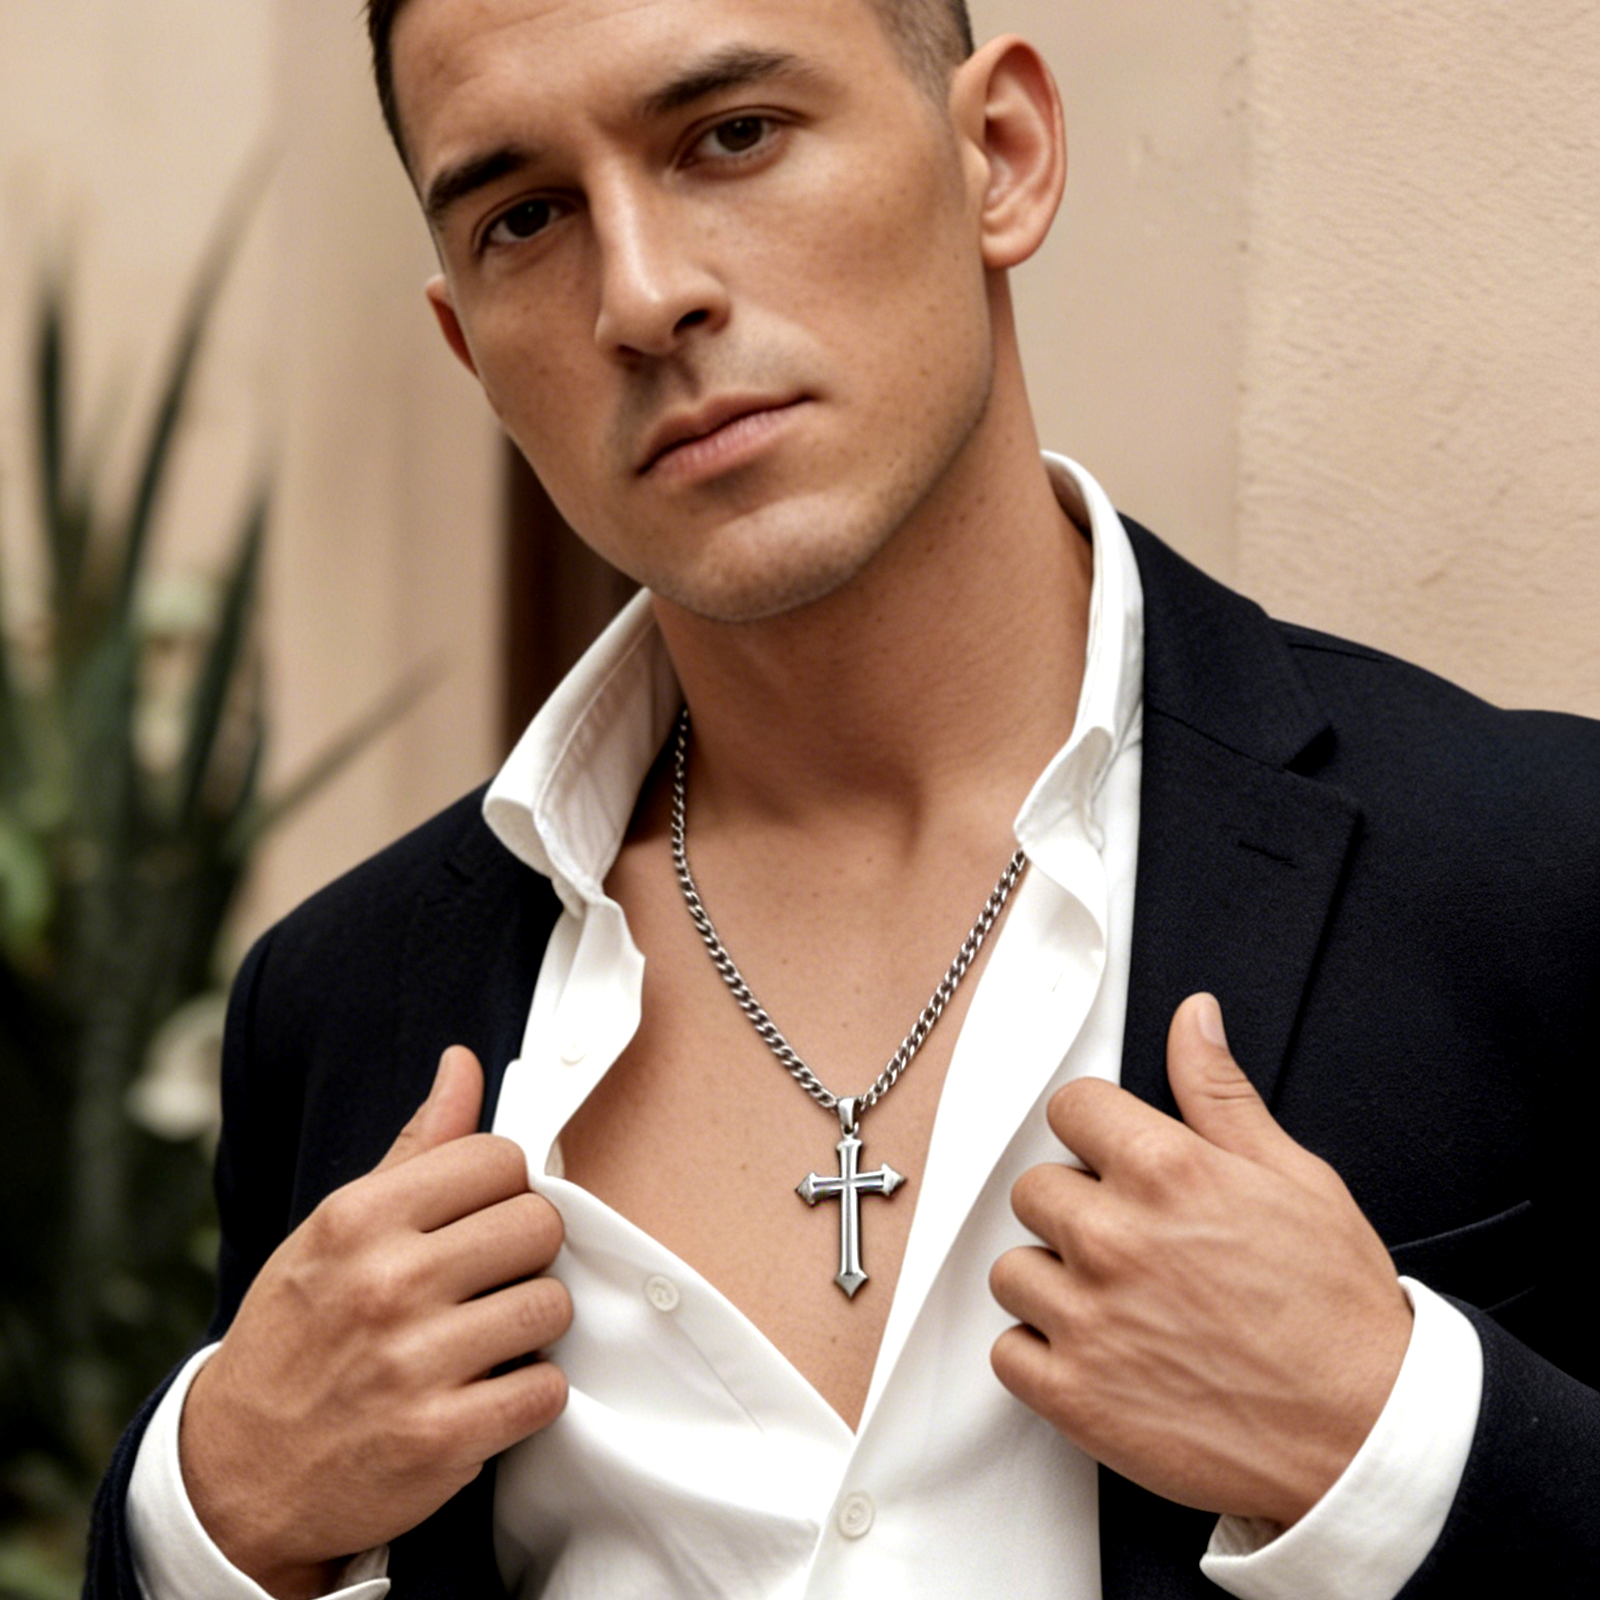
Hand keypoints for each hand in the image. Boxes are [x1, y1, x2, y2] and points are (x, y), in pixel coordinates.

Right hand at [180, 1046, 570, 1598]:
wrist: (236, 1474)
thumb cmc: (299, 1334)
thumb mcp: (336, 1231)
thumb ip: (415, 1149)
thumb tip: (463, 1065)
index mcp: (359, 1220)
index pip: (499, 1159)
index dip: (504, 1188)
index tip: (482, 1218)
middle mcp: (386, 1284)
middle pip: (538, 1225)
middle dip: (527, 1252)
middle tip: (492, 1278)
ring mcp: (413, 1364)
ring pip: (551, 1306)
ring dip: (533, 1325)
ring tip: (489, 1334)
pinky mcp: (441, 1439)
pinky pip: (545, 1390)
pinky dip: (530, 1394)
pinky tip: (490, 1390)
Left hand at [989, 993, 1411, 1526]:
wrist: (1369, 1439)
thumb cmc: (1339, 1313)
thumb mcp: (1296, 1179)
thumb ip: (1221, 1094)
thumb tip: (1193, 1018)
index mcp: (1166, 1172)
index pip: (1070, 1108)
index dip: (1098, 1133)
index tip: (1118, 1161)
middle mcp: (1115, 1238)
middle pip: (1036, 1188)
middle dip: (1078, 1209)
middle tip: (1134, 1245)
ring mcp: (1089, 1320)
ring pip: (1013, 1271)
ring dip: (1054, 1284)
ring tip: (1118, 1306)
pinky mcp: (1076, 1396)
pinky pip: (1008, 1352)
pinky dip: (1042, 1356)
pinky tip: (1099, 1356)